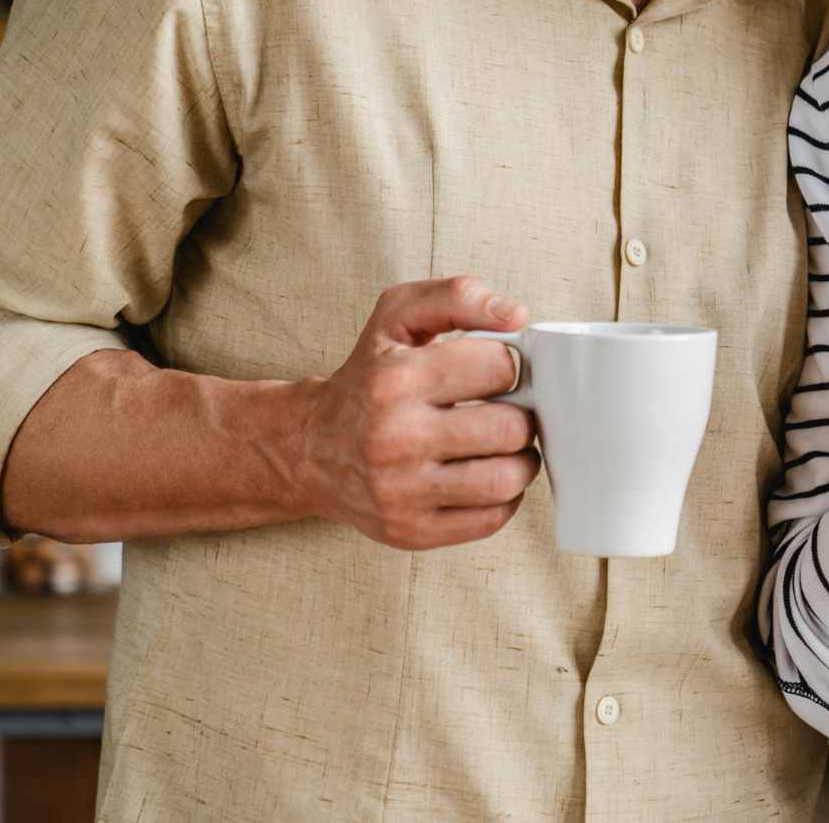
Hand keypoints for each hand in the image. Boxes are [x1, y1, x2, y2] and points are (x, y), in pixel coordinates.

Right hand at [294, 277, 540, 548]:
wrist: (309, 449)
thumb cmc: (367, 377)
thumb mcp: (397, 317)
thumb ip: (457, 296)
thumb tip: (516, 315)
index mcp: (395, 380)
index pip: (500, 366)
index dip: (507, 365)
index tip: (492, 372)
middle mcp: (394, 439)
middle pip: (511, 427)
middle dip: (519, 414)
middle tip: (503, 410)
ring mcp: (401, 492)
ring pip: (508, 478)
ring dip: (519, 459)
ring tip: (499, 444)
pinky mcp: (411, 531)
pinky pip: (494, 517)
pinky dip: (502, 495)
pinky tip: (482, 474)